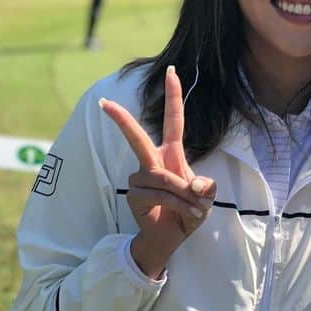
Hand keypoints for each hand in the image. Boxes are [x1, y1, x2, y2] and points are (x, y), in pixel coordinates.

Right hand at [99, 66, 216, 277]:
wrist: (171, 238)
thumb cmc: (188, 212)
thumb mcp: (206, 198)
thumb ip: (206, 188)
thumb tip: (196, 183)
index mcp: (172, 154)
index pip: (173, 121)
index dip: (173, 96)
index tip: (171, 71)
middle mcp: (152, 163)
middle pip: (136, 138)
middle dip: (121, 120)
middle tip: (104, 102)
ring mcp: (140, 179)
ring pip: (165, 179)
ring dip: (186, 196)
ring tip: (196, 209)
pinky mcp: (134, 196)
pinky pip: (162, 195)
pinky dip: (181, 206)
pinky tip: (186, 216)